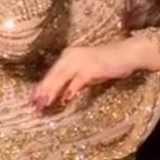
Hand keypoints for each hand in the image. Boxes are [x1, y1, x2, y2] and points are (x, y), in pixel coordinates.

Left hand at [31, 36, 157, 111]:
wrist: (127, 54)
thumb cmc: (108, 64)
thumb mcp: (86, 72)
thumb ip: (73, 81)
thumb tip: (61, 95)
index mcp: (68, 55)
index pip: (51, 73)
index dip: (41, 86)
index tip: (32, 100)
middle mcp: (71, 55)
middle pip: (53, 75)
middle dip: (43, 91)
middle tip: (34, 106)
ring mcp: (81, 60)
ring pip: (61, 77)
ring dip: (52, 92)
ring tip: (44, 104)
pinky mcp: (92, 67)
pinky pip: (78, 80)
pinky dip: (71, 89)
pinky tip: (66, 99)